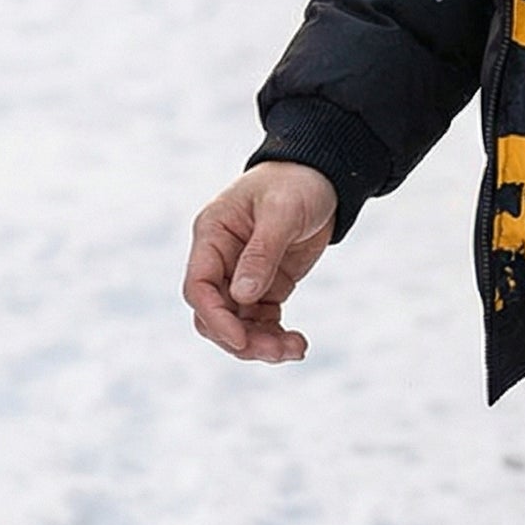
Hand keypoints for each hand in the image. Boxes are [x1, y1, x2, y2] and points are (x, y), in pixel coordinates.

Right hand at [184, 162, 336, 363]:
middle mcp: (221, 258)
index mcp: (213, 234)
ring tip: (295, 350)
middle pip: (216, 314)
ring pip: (239, 324)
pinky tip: (298, 345)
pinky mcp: (266, 284)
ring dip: (262, 343)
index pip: (199, 286)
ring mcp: (243, 274)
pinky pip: (262, 320)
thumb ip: (262, 252)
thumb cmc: (297, 181)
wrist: (325, 173)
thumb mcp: (282, 211)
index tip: (241, 339)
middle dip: (241, 338)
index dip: (215, 317)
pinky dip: (276, 336)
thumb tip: (241, 296)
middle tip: (277, 351)